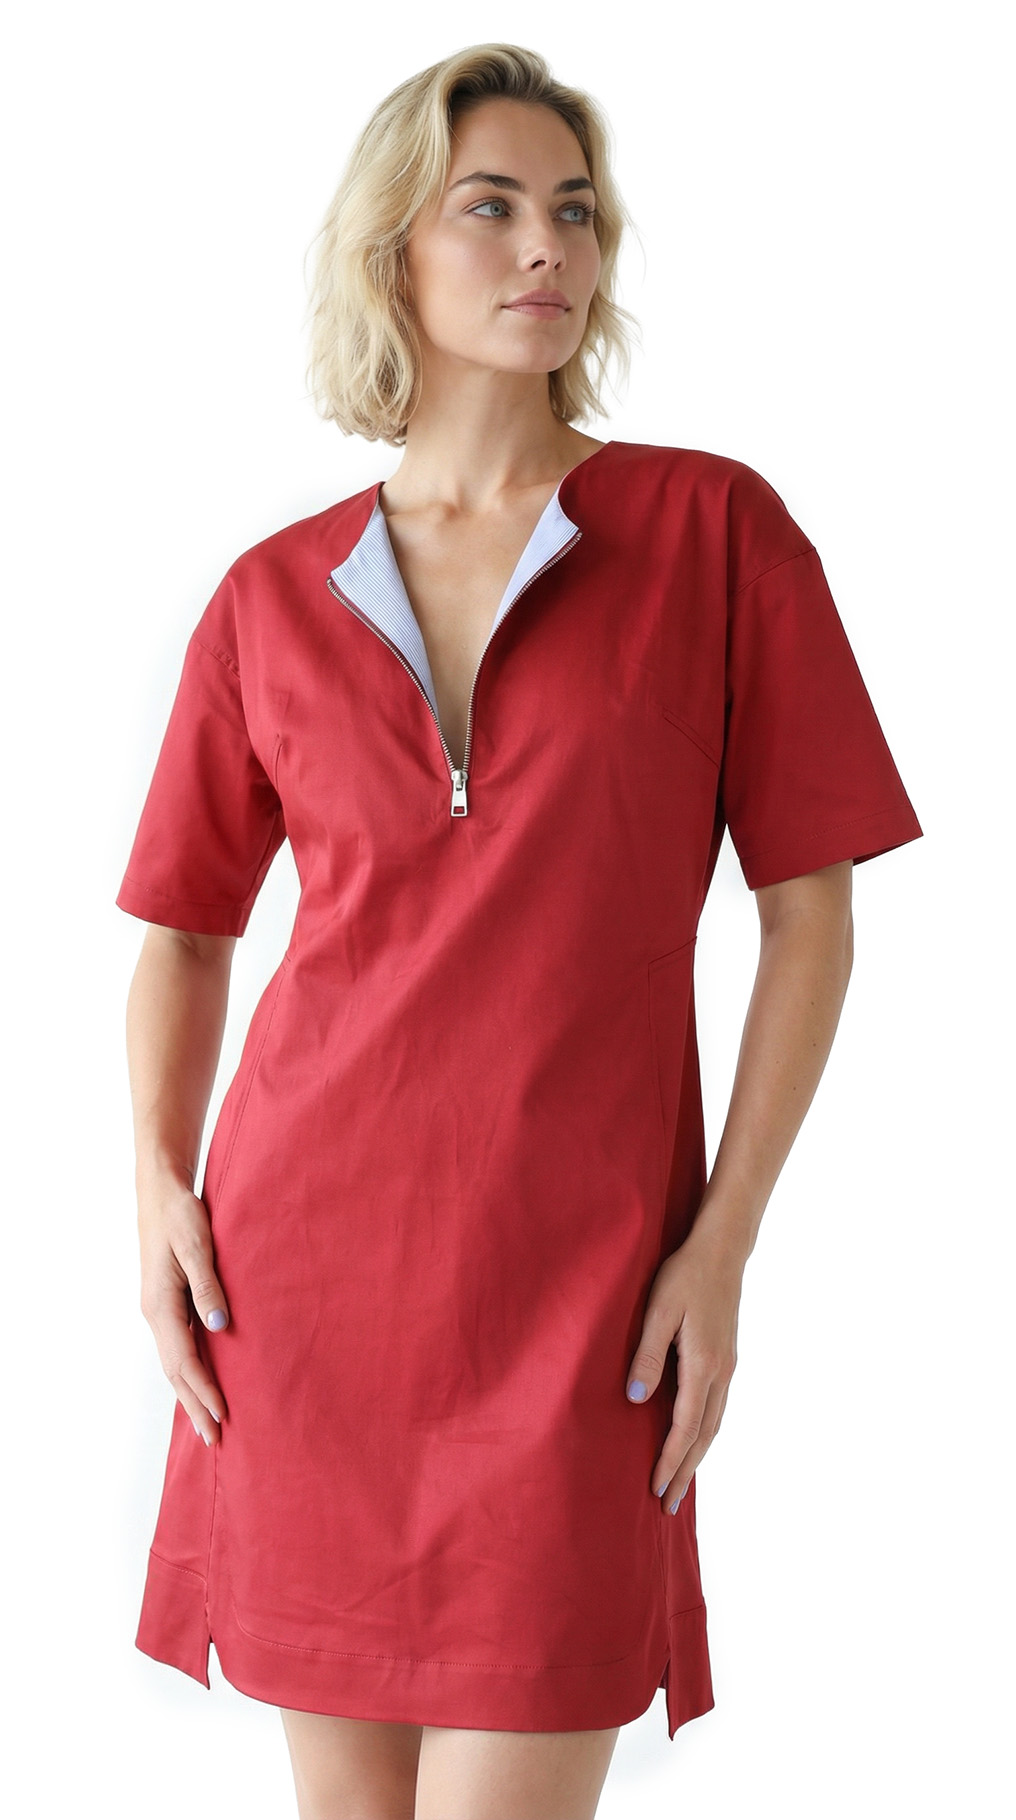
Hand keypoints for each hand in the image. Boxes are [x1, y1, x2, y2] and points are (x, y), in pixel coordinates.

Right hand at [138, 1173, 229, 1445]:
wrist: (161, 1191)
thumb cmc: (181, 1214)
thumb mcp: (197, 1245)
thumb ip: (208, 1286)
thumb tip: (220, 1328)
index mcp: (160, 1305)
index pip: (184, 1360)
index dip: (203, 1390)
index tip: (222, 1416)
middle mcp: (155, 1313)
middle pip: (175, 1370)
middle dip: (195, 1405)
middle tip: (214, 1440)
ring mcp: (159, 1309)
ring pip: (174, 1361)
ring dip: (191, 1393)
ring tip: (208, 1422)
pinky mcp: (166, 1302)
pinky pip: (177, 1346)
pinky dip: (189, 1370)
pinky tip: (200, 1381)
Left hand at [625, 1228, 742, 1511]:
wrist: (722, 1250)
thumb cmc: (685, 1275)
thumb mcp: (659, 1311)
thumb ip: (647, 1355)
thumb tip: (635, 1400)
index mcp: (704, 1364)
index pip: (684, 1426)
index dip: (670, 1460)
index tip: (657, 1489)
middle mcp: (721, 1372)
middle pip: (704, 1435)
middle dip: (686, 1471)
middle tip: (669, 1505)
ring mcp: (728, 1366)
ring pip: (714, 1425)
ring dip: (696, 1456)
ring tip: (681, 1483)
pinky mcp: (728, 1358)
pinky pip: (717, 1408)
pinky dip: (705, 1434)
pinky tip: (694, 1439)